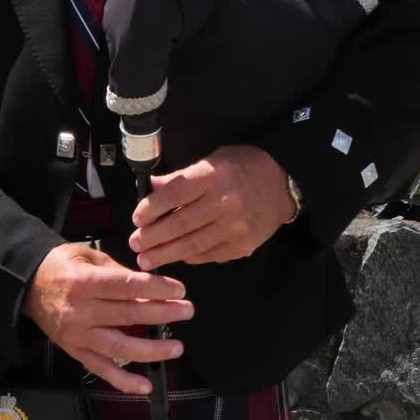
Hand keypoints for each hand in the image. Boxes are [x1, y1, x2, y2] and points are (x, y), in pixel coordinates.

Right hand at [23, 243, 191, 393]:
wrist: (25, 285)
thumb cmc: (58, 267)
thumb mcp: (86, 255)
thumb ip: (117, 270)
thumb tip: (148, 285)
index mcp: (85, 282)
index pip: (128, 287)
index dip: (157, 289)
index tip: (179, 290)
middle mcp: (81, 311)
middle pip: (129, 315)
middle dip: (163, 314)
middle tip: (187, 312)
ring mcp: (78, 335)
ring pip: (120, 348)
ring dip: (152, 350)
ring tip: (176, 347)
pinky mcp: (75, 351)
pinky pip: (102, 369)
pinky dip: (123, 381)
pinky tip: (145, 385)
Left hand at [129, 145, 295, 269]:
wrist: (284, 183)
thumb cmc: (243, 167)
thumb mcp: (212, 160)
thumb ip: (182, 176)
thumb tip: (151, 186)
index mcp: (214, 176)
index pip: (176, 194)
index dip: (152, 208)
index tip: (136, 218)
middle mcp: (225, 202)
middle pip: (181, 223)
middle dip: (153, 237)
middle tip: (135, 244)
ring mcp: (235, 227)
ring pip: (193, 244)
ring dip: (165, 254)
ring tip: (146, 259)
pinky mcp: (243, 245)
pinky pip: (209, 255)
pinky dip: (190, 257)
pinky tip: (175, 257)